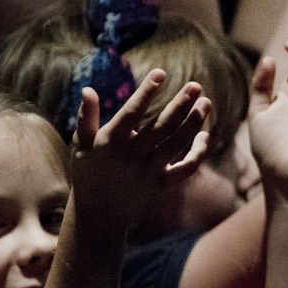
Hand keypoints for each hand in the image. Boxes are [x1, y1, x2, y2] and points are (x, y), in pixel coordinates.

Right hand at [72, 70, 210, 223]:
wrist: (99, 214)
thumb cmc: (88, 172)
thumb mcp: (81, 145)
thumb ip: (86, 117)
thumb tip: (88, 89)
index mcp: (111, 141)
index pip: (132, 112)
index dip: (146, 92)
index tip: (161, 73)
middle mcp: (132, 155)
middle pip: (162, 126)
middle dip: (181, 104)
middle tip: (196, 85)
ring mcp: (149, 171)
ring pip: (177, 144)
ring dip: (194, 122)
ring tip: (205, 102)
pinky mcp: (161, 184)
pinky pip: (185, 169)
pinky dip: (198, 153)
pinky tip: (204, 135)